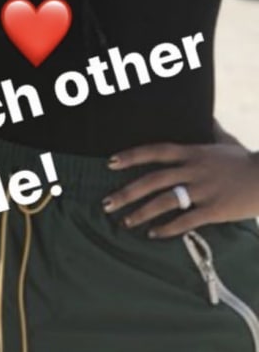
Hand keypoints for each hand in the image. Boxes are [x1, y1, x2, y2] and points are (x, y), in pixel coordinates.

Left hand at [103, 140, 258, 237]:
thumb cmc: (246, 161)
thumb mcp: (227, 141)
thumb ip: (212, 129)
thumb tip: (208, 117)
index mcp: (193, 152)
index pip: (156, 151)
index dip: (132, 156)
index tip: (110, 162)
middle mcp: (194, 169)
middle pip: (153, 179)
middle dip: (127, 192)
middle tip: (107, 203)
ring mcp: (203, 190)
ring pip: (165, 201)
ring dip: (141, 213)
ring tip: (126, 222)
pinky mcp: (214, 209)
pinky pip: (186, 220)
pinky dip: (167, 229)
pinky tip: (153, 234)